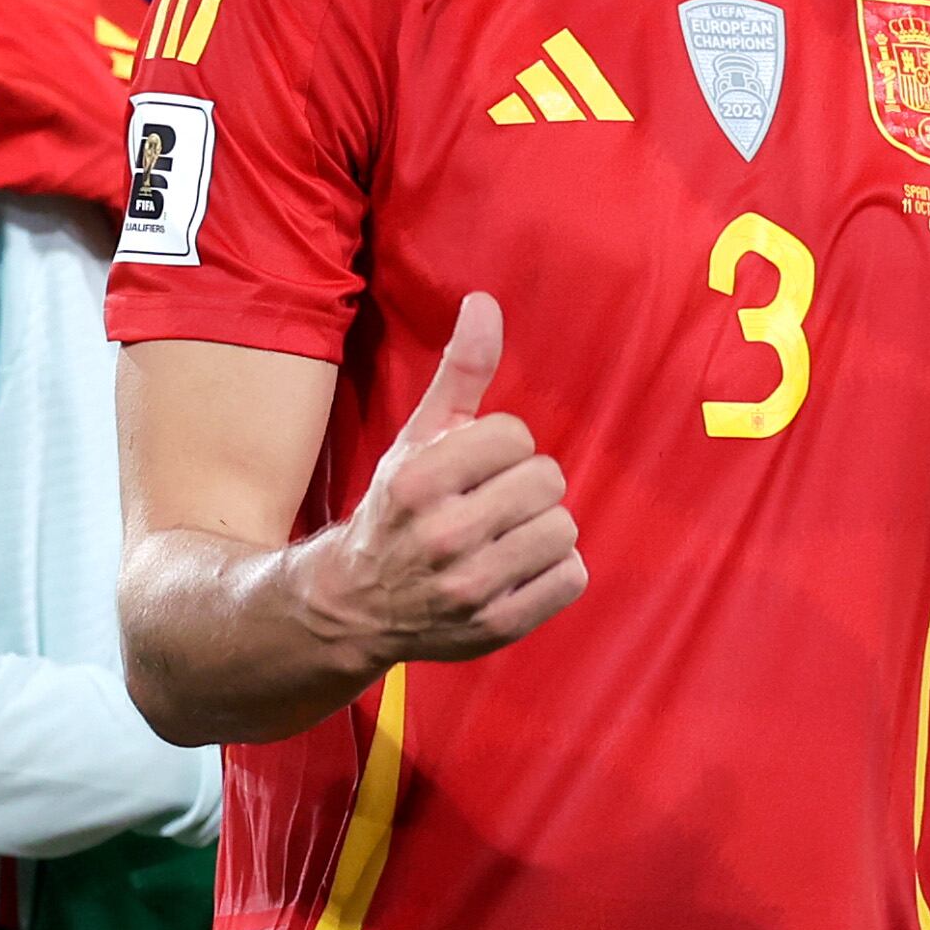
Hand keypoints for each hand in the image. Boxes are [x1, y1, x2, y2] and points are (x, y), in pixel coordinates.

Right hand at [291, 293, 584, 663]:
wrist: (356, 605)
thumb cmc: (397, 509)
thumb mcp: (418, 437)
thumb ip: (459, 371)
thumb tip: (485, 302)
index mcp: (418, 482)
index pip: (517, 436)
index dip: (501, 449)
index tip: (473, 469)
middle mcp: (443, 537)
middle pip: (547, 481)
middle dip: (523, 487)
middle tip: (490, 505)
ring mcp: (471, 588)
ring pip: (563, 529)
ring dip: (541, 529)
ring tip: (504, 537)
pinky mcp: (498, 626)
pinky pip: (572, 577)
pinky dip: (553, 572)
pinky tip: (515, 569)